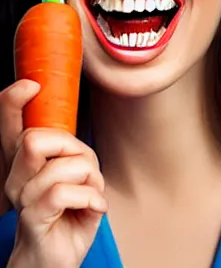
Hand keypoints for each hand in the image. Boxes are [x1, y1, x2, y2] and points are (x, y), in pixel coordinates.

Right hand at [0, 80, 106, 267]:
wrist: (56, 259)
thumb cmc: (68, 214)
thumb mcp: (75, 176)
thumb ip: (71, 154)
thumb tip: (75, 140)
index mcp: (24, 164)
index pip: (9, 126)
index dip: (12, 101)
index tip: (31, 86)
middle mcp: (16, 177)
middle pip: (37, 138)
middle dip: (76, 149)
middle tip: (86, 171)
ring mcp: (22, 198)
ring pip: (62, 165)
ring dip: (90, 178)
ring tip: (91, 194)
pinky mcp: (33, 218)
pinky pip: (65, 192)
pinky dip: (91, 197)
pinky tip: (95, 207)